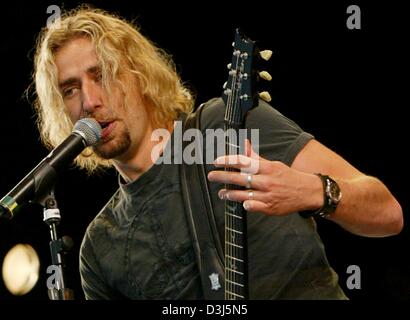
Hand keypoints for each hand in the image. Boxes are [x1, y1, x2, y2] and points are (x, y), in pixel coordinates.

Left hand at [207, 140, 321, 215]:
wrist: (307, 191)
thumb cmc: (286, 176)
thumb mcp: (272, 164)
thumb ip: (255, 156)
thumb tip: (244, 143)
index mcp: (267, 168)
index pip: (244, 162)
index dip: (228, 161)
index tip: (216, 162)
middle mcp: (267, 181)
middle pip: (241, 178)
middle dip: (223, 177)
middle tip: (211, 176)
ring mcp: (268, 195)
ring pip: (245, 194)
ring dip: (231, 194)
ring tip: (221, 193)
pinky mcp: (271, 208)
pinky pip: (256, 207)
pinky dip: (248, 205)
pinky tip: (241, 203)